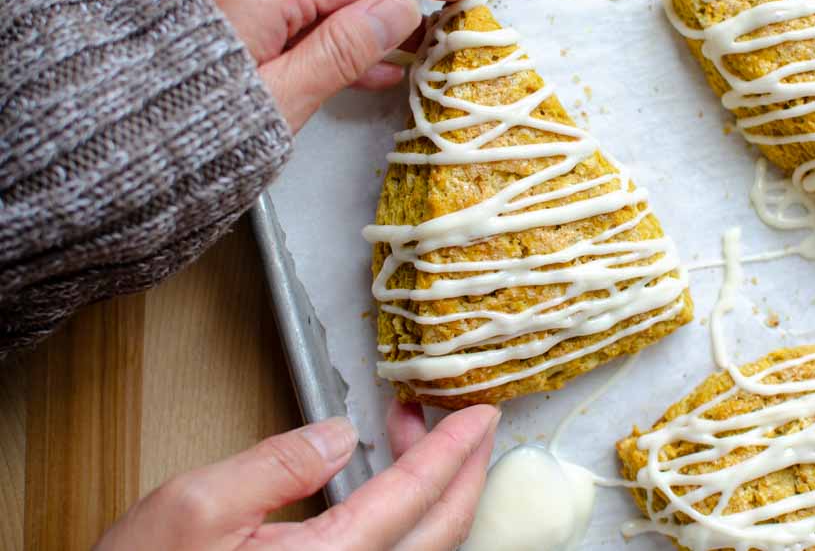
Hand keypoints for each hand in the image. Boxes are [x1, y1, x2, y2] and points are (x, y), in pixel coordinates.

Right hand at [95, 402, 498, 550]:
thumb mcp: (196, 507)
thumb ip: (277, 464)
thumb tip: (336, 434)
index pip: (414, 497)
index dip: (453, 450)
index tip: (479, 416)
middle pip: (441, 530)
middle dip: (462, 470)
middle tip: (464, 422)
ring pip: (423, 548)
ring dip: (435, 491)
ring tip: (412, 437)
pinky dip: (409, 517)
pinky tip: (390, 487)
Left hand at [187, 0, 489, 131]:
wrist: (108, 148)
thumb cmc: (188, 135)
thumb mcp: (281, 98)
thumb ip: (344, 48)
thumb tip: (401, 8)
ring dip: (377, 7)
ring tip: (427, 37)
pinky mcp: (227, 9)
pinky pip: (297, 6)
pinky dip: (339, 27)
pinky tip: (377, 59)